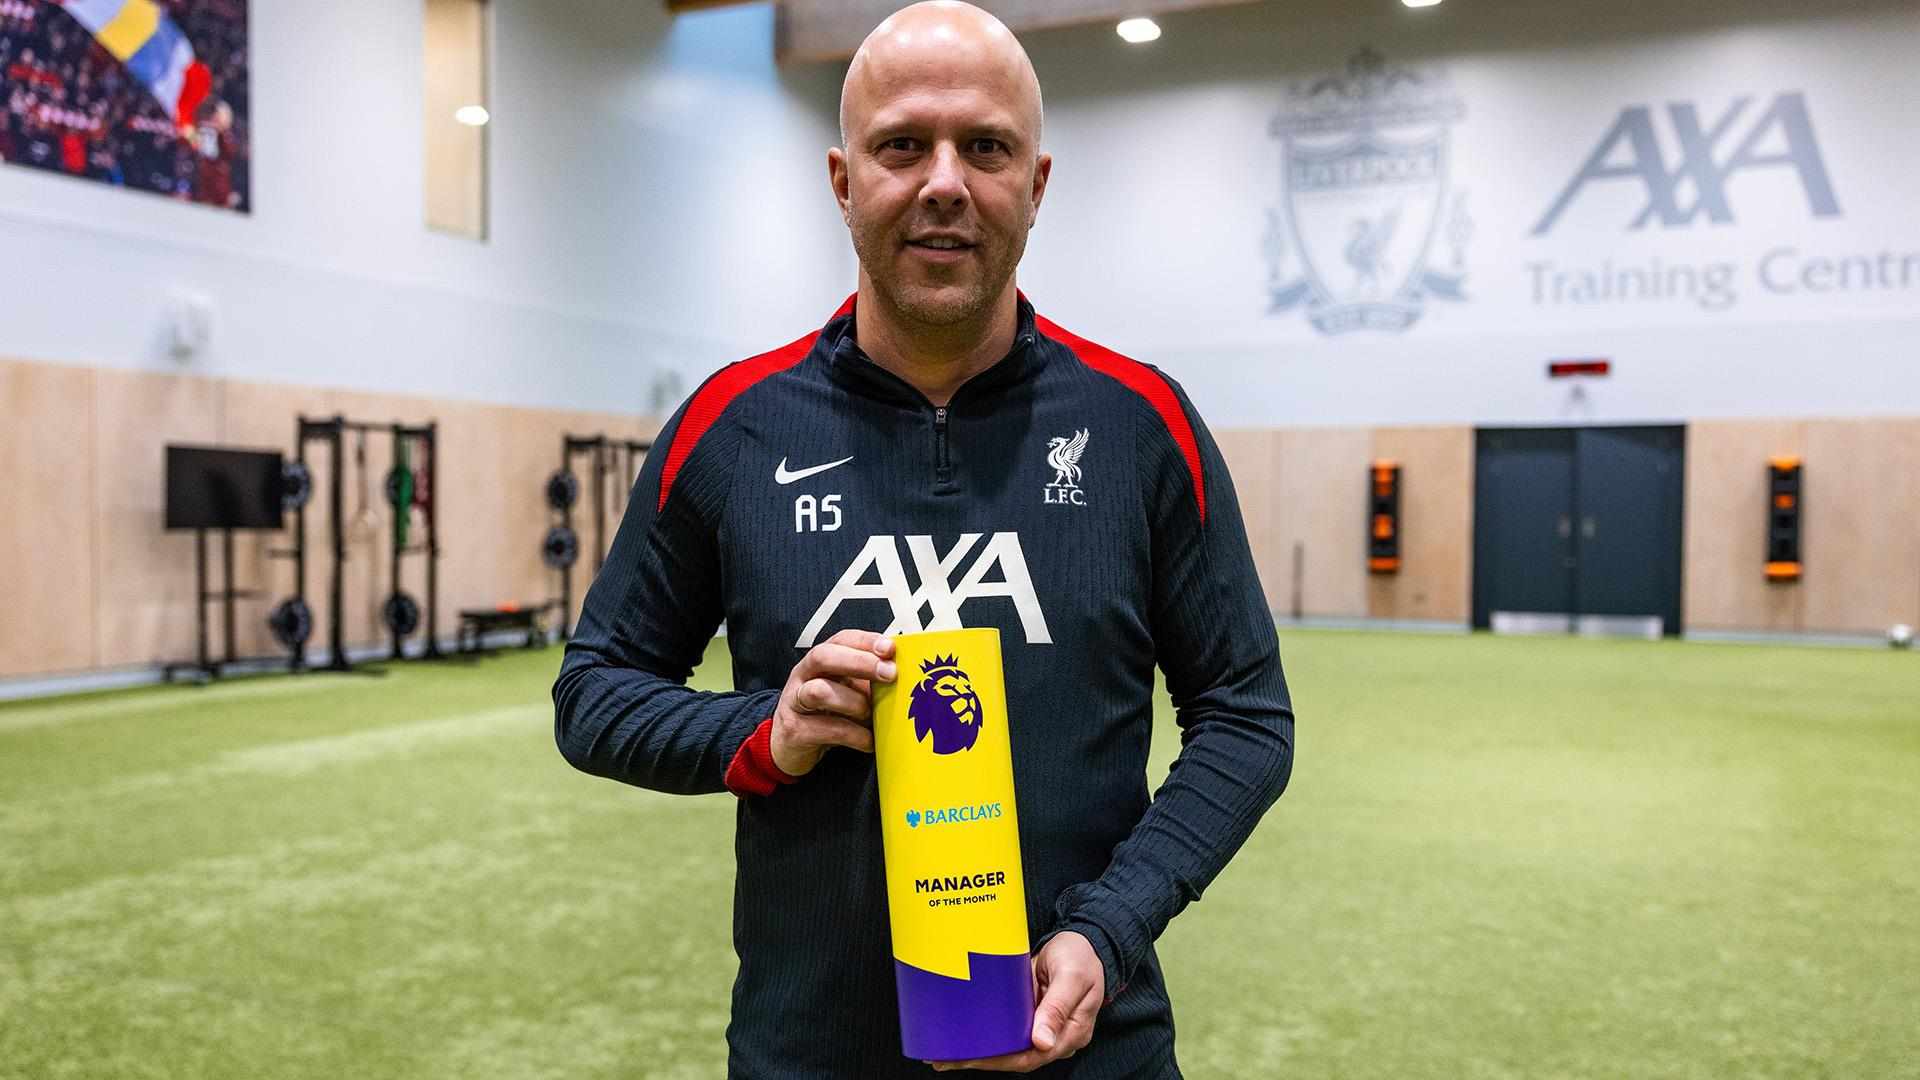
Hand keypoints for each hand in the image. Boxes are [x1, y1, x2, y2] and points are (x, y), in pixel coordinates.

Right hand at [769, 628, 895, 776]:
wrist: (788, 746)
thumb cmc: (825, 713)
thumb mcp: (846, 690)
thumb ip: (868, 679)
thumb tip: (905, 673)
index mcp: (819, 661)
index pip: (840, 639)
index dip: (865, 641)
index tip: (891, 648)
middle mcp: (802, 676)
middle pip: (823, 656)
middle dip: (859, 662)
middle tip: (889, 674)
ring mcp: (794, 703)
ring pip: (820, 691)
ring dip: (854, 703)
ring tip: (871, 715)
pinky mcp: (795, 731)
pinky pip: (827, 729)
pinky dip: (855, 735)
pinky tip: (868, 741)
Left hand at [929, 931, 1103, 1072]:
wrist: (1086, 940)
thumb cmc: (1081, 956)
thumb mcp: (1071, 976)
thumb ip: (1057, 1007)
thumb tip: (1041, 1042)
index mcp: (1071, 1033)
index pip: (1031, 1056)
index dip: (999, 1061)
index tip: (970, 1058)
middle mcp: (1055, 1035)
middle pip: (1015, 1056)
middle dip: (980, 1060)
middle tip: (944, 1059)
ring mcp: (1042, 1026)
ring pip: (1009, 1046)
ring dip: (979, 1050)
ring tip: (945, 1052)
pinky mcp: (1030, 1014)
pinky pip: (1007, 1030)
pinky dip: (986, 1033)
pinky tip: (963, 1034)